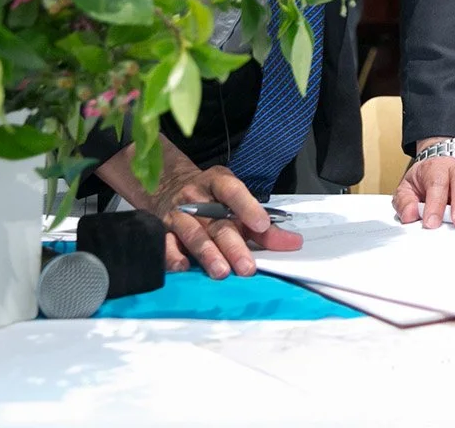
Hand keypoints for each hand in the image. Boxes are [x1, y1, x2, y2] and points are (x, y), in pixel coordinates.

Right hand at [96, 138, 301, 278]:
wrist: (167, 187)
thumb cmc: (211, 200)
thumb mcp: (237, 204)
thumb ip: (264, 227)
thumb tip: (294, 243)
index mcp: (217, 183)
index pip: (232, 191)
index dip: (247, 206)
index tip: (262, 224)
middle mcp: (196, 197)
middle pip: (217, 222)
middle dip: (233, 246)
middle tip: (247, 268)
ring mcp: (177, 214)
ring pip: (193, 234)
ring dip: (207, 254)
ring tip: (221, 272)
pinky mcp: (161, 230)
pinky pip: (165, 244)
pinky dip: (173, 256)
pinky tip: (184, 268)